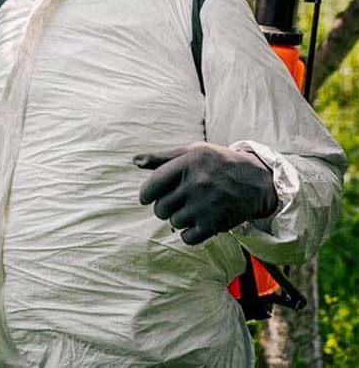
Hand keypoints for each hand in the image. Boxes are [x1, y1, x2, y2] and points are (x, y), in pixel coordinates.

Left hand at [133, 143, 277, 244]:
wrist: (256, 180)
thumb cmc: (218, 164)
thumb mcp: (192, 152)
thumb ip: (162, 158)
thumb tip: (135, 161)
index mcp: (188, 163)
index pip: (153, 184)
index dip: (146, 194)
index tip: (147, 198)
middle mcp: (197, 183)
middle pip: (161, 207)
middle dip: (163, 208)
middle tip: (175, 203)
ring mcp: (206, 205)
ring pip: (174, 222)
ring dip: (178, 219)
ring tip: (191, 209)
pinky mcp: (215, 223)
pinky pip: (188, 237)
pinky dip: (189, 234)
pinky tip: (196, 223)